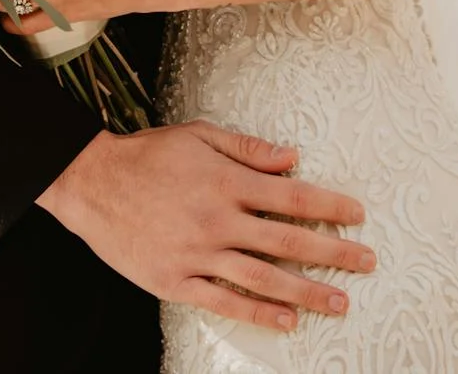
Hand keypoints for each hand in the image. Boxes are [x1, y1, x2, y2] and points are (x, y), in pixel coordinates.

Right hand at [37, 121, 374, 331]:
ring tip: (339, 302)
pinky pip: (224, 302)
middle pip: (288, 241)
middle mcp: (217, 220)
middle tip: (366, 263)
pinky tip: (286, 321)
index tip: (358, 215)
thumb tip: (293, 158)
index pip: (292, 196)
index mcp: (226, 181)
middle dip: (333, 253)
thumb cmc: (147, 155)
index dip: (329, 206)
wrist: (91, 183)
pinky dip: (258, 313)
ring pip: (263, 278)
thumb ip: (248, 148)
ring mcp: (197, 254)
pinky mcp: (175, 281)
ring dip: (306, 292)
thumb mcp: (199, 135)